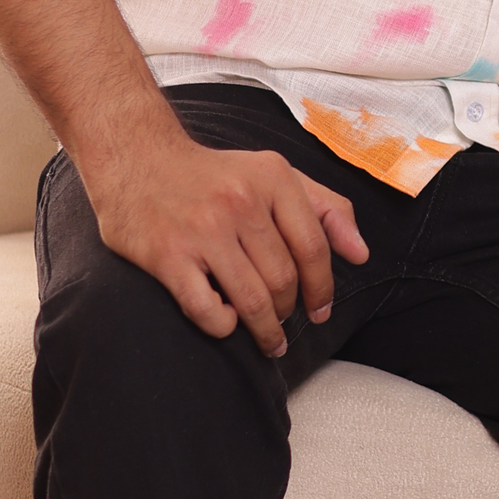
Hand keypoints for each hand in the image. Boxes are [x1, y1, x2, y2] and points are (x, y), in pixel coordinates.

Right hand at [84, 127, 369, 356]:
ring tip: (266, 338)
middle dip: (289, 309)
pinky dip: (223, 326)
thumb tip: (361, 255)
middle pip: (284, 279)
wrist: (137, 159)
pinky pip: (208, 310)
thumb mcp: (274, 174)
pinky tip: (226, 323)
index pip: (314, 247)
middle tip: (283, 319)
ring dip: (264, 330)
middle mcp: (240, 201)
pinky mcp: (168, 256)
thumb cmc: (213, 175)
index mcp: (272, 178)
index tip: (320, 311)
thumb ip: (325, 208)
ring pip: (253, 300)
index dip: (323, 288)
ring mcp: (203, 229)